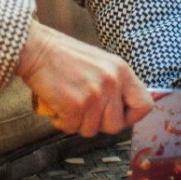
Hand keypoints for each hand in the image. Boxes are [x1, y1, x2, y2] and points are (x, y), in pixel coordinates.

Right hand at [17, 19, 153, 136]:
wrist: (36, 48)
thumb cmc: (63, 56)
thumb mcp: (100, 63)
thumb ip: (114, 83)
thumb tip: (121, 110)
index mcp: (122, 71)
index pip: (144, 105)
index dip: (131, 116)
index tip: (116, 115)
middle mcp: (112, 83)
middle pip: (115, 126)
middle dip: (97, 123)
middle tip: (83, 109)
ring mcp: (94, 95)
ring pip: (91, 130)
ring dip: (77, 122)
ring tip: (67, 103)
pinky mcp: (74, 105)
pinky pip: (71, 128)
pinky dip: (61, 121)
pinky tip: (56, 105)